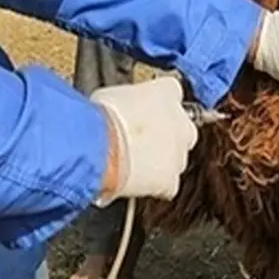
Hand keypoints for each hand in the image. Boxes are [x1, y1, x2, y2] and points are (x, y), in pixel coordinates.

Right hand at [90, 76, 198, 203]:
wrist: (95, 148)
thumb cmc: (98, 118)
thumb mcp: (111, 96)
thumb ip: (128, 102)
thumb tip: (120, 109)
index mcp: (166, 91)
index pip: (172, 92)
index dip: (157, 104)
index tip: (145, 111)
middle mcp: (180, 120)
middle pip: (182, 128)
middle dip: (166, 135)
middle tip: (140, 140)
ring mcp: (178, 152)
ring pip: (176, 158)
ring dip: (160, 161)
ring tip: (132, 163)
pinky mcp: (170, 180)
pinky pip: (168, 185)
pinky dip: (155, 186)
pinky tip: (134, 182)